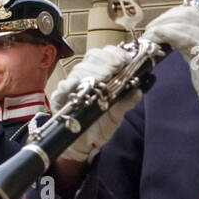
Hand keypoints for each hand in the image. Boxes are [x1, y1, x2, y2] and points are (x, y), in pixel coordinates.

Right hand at [52, 45, 142, 163]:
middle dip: (107, 62)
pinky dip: (70, 84)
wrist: (86, 144)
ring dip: (92, 72)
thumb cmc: (101, 124)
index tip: (126, 60)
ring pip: (80, 70)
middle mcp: (86, 76)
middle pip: (93, 57)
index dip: (116, 54)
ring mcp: (72, 85)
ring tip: (103, 80)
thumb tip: (138, 91)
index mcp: (101, 74)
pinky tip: (77, 85)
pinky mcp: (60, 97)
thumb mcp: (118, 114)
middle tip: (115, 70)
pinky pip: (63, 86)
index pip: (106, 54)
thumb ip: (127, 102)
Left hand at [143, 5, 198, 132]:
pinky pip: (182, 37)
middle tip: (150, 29)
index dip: (172, 15)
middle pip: (186, 14)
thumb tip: (172, 38)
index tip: (158, 23)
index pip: (192, 13)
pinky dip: (166, 34)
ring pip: (182, 23)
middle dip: (164, 19)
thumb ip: (192, 46)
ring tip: (150, 35)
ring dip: (161, 26)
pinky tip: (157, 37)